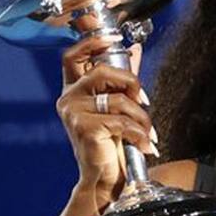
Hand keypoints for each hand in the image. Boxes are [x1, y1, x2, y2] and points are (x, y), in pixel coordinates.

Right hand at [56, 35, 155, 202]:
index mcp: (74, 90)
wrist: (105, 177)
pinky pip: (121, 121)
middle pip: (101, 71)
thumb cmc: (110, 143)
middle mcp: (68, 98)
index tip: (115, 37)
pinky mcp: (83, 127)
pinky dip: (138, 133)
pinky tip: (143, 145)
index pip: (73, 56)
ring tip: (147, 133)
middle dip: (130, 83)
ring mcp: (72, 112)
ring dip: (141, 117)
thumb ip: (122, 78)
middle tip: (143, 102)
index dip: (92, 42)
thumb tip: (134, 49)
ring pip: (117, 100)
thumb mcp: (117, 106)